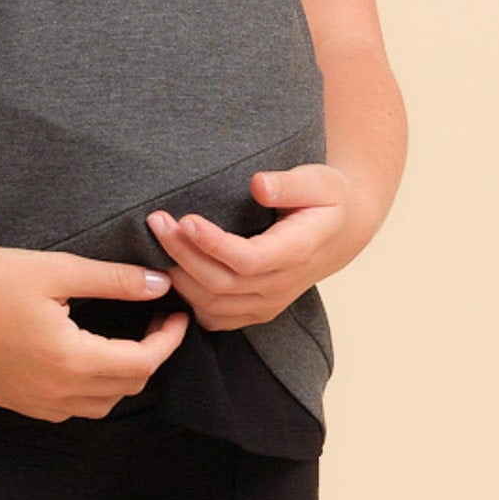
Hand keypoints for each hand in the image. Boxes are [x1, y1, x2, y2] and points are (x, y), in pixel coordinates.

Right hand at [0, 244, 189, 421]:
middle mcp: (55, 393)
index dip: (170, 340)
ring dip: (121, 376)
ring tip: (124, 338)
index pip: (143, 363)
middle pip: (127, 387)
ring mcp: (31, 403)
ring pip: (99, 405)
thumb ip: (114, 280)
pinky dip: (88, 389)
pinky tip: (83, 357)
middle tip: (155, 320)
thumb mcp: (59, 270)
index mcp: (71, 360)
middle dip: (150, 355)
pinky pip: (66, 409)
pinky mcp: (12, 400)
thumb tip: (160, 284)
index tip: (178, 313)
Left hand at [145, 164, 376, 332]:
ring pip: (212, 305)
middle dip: (183, 253)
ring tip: (157, 238)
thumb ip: (288, 184)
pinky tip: (169, 271)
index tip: (185, 219)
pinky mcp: (255, 311)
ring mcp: (268, 304)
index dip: (213, 244)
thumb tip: (257, 185)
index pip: (248, 259)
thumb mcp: (318, 181)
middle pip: (222, 284)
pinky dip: (187, 300)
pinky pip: (214, 317)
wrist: (341, 232)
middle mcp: (281, 286)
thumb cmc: (326, 200)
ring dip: (179, 275)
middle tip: (157, 221)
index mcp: (297, 252)